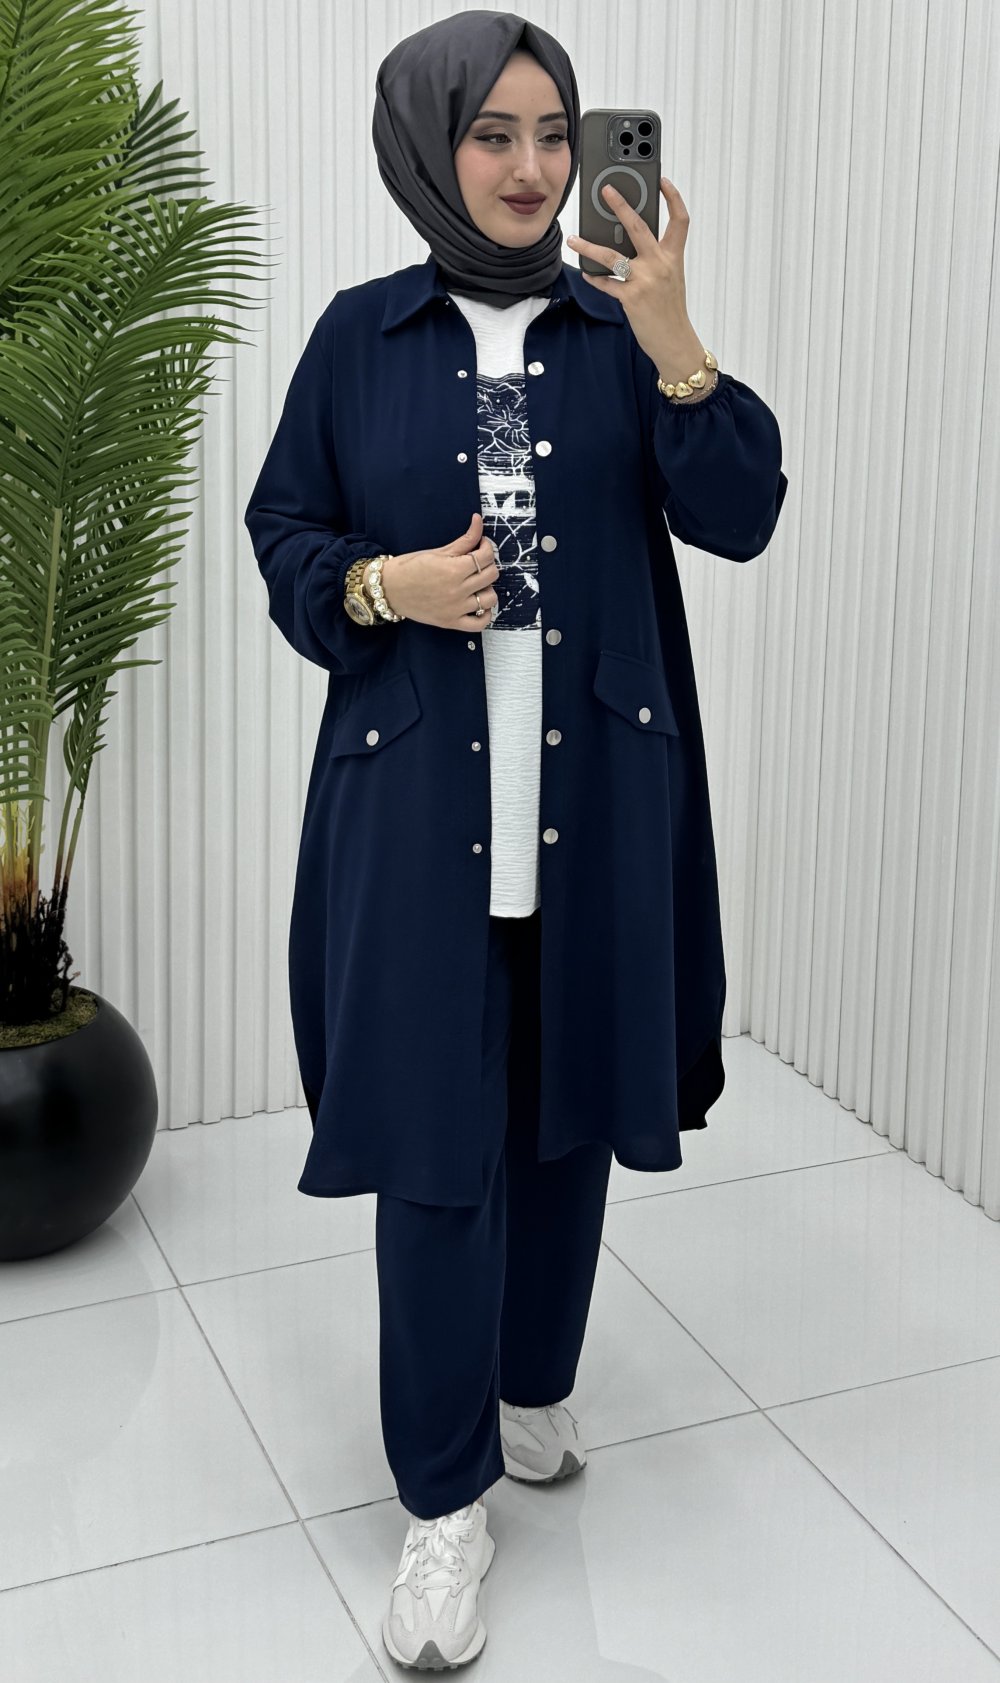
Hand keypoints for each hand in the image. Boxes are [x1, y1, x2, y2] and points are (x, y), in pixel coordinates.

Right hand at [381, 513, 499, 631]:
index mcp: (454, 569)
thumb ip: (464, 540)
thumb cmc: (410, 567)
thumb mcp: (438, 551)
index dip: (487, 547)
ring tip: (477, 584)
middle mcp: (457, 590)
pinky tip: (479, 605)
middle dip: (488, 565)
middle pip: (491, 575)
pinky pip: (479, 624)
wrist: (388, 588)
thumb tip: (478, 521)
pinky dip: (485, 615)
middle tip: (477, 562)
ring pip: (490, 598)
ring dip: (487, 588)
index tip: (480, 545)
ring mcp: (455, 608)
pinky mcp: (451, 622)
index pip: (486, 556)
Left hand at [566, 177, 704, 382]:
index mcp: (673, 257)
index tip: (662, 181)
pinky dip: (595, 278)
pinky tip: (586, 273)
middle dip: (621, 205)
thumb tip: (628, 244)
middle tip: (606, 190)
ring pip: (612, 256)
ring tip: (574, 238)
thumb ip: (655, 259)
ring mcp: (645, 281)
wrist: (675, 341)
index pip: (680, 221)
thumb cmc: (671, 311)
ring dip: (589, 245)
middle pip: (639, 226)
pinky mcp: (631, 298)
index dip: (673, 198)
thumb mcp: (670, 279)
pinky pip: (607, 284)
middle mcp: (660, 264)